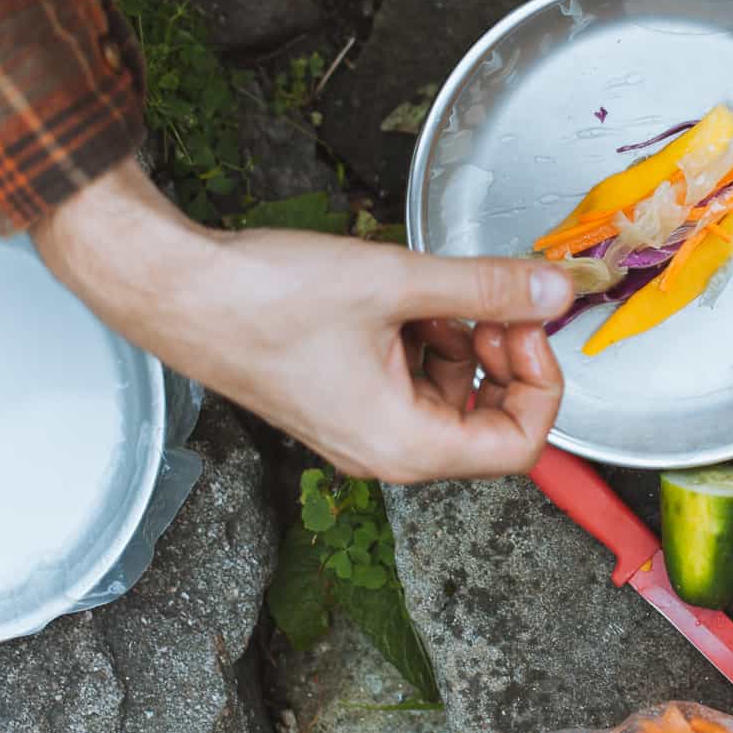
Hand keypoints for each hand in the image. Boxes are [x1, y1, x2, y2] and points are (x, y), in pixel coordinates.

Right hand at [32, 163, 572, 482]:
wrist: (175, 290)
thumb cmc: (263, 299)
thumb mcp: (397, 282)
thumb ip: (489, 288)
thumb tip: (557, 291)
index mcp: (405, 445)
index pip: (521, 446)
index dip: (541, 383)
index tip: (529, 325)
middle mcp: (386, 451)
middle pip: (490, 422)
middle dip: (504, 356)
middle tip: (495, 301)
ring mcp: (363, 426)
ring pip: (452, 393)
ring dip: (464, 340)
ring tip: (437, 292)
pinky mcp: (345, 397)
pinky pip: (413, 378)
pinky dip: (426, 337)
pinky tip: (405, 297)